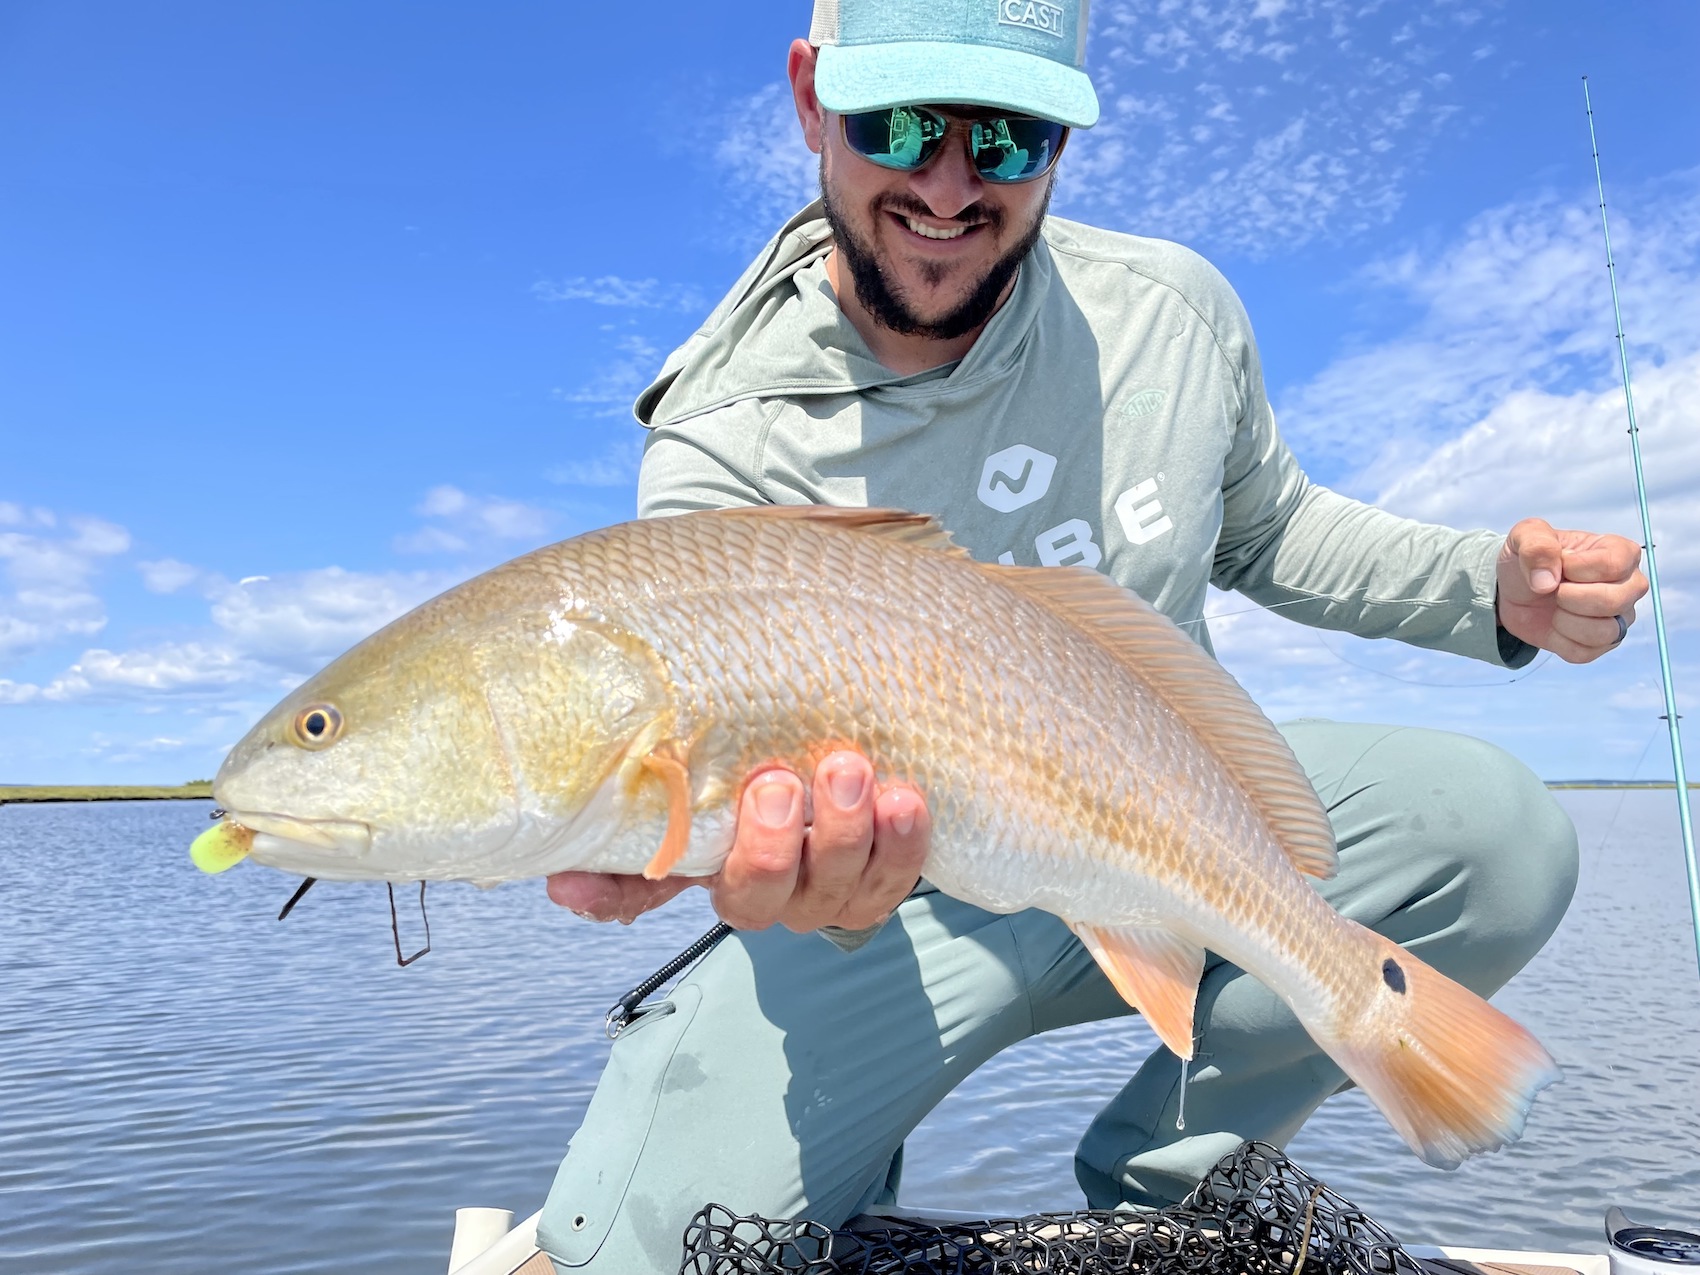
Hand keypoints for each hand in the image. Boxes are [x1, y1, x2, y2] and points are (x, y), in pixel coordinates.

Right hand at [545, 750, 929, 931]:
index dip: (605, 895)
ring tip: (851, 771)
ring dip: (843, 835)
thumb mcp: (715, 741)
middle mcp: (757, 890)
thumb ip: (659, 759)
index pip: (634, 892)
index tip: (576, 883)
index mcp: (697, 859)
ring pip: (831, 891)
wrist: (855, 736)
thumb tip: (567, 841)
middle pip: (754, 898)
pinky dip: (901, 844)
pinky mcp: (880, 882)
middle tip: (778, 784)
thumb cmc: (771, 740)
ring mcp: (822, 892)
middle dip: (768, 848)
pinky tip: (903, 799)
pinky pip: (892, 879)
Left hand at [1496, 518, 1647, 662]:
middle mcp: (1630, 586)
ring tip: (1555, 606)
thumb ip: (1536, 545)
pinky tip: (1554, 624)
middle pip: (1613, 601)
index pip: (1612, 565)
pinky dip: (1559, 641)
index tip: (1560, 564)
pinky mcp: (1602, 644)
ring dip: (1565, 621)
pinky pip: (1584, 653)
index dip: (1575, 568)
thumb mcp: (1525, 536)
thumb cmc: (1530, 557)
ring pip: (1605, 632)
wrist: (1515, 588)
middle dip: (1569, 597)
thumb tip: (1547, 582)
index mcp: (1621, 552)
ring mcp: (1620, 617)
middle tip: (1554, 589)